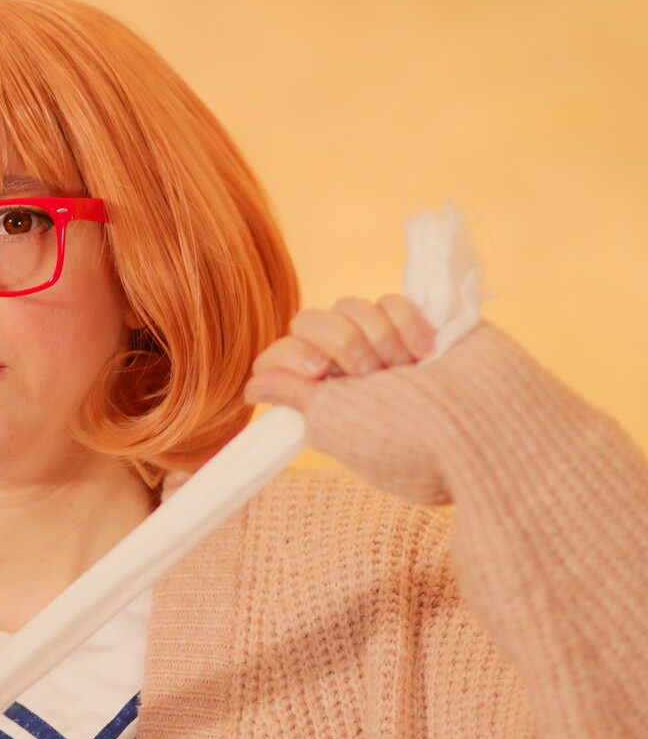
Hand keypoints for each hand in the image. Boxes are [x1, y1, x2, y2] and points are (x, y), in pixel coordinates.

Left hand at [243, 294, 463, 507]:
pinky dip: (407, 322)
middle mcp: (353, 378)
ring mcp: (387, 350)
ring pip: (350, 306)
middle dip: (340, 343)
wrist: (484, 422)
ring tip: (408, 368)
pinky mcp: (421, 326)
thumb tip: (254, 383)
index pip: (282, 360)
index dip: (290, 355)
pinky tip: (430, 351)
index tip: (317, 371)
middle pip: (310, 322)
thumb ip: (296, 397)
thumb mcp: (340, 426)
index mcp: (328, 407)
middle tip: (371, 374)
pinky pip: (390, 300)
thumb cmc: (409, 437)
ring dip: (377, 335)